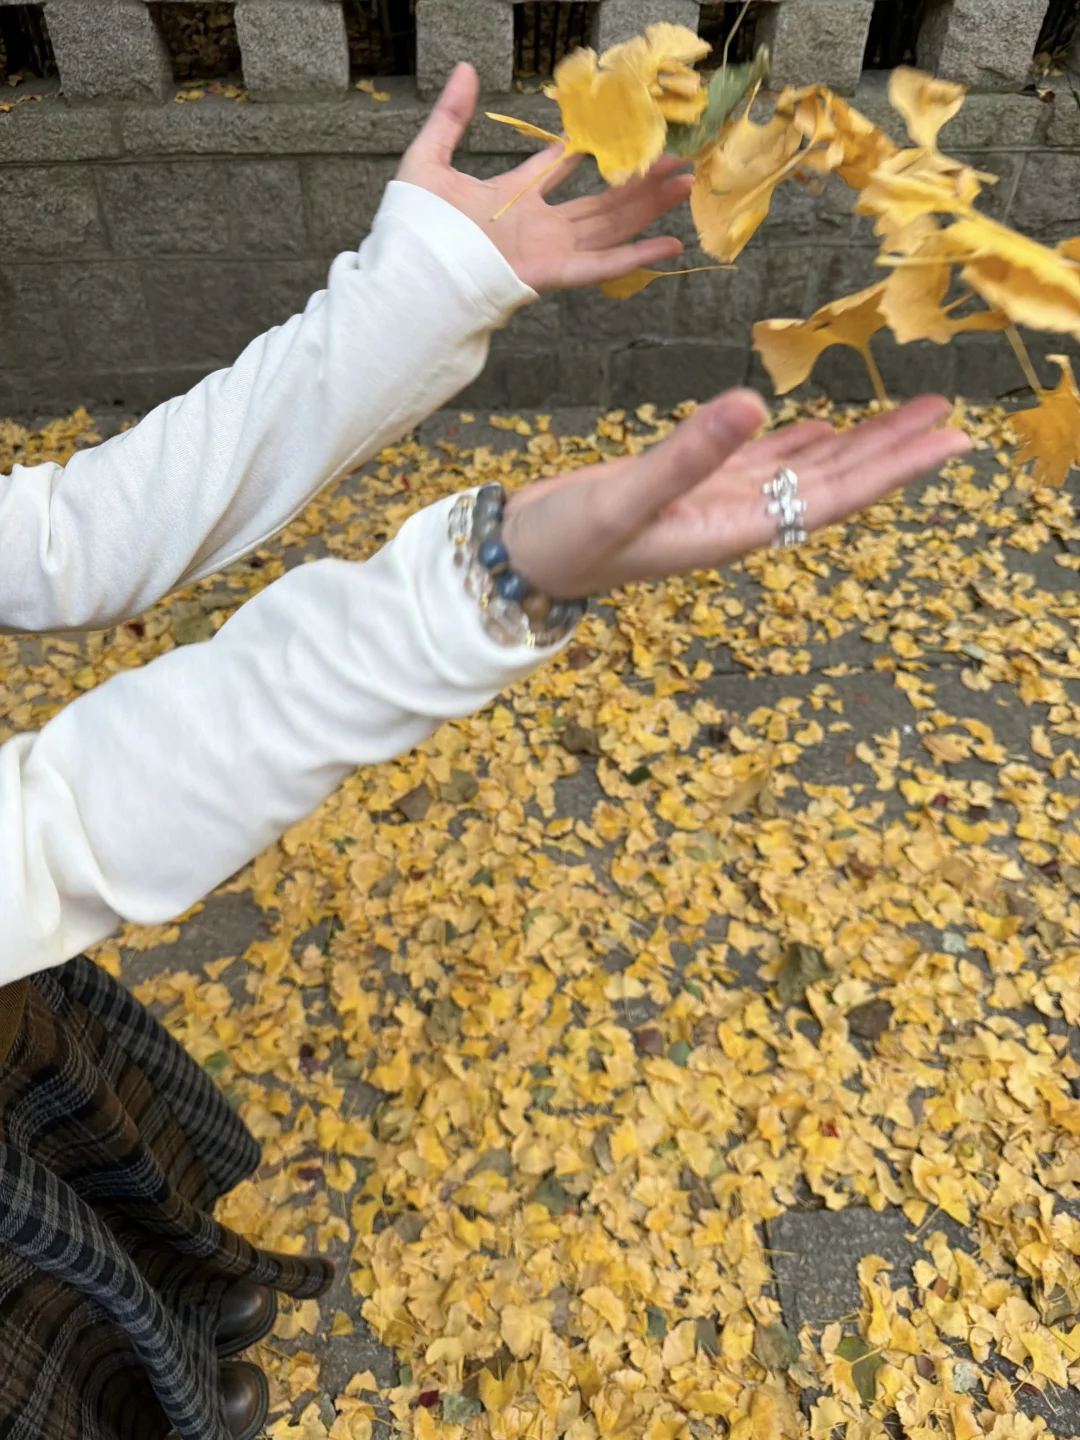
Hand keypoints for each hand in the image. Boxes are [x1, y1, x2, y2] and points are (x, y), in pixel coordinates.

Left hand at [396, 63, 692, 292]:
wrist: (410, 274)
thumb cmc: (414, 227)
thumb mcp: (428, 159)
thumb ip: (449, 117)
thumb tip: (464, 70)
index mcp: (509, 199)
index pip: (553, 169)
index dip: (580, 150)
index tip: (614, 131)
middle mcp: (536, 226)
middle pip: (598, 201)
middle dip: (637, 180)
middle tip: (673, 157)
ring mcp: (547, 251)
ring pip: (610, 226)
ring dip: (648, 207)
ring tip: (683, 183)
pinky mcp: (551, 273)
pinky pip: (601, 266)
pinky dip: (636, 256)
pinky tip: (670, 244)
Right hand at [501, 393, 971, 597]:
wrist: (520, 557)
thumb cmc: (566, 542)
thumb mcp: (624, 498)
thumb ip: (688, 455)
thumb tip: (757, 402)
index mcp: (735, 528)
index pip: (833, 496)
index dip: (893, 469)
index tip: (949, 442)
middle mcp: (739, 518)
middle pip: (834, 482)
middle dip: (891, 451)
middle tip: (951, 417)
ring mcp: (716, 502)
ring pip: (803, 468)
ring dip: (856, 442)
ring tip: (907, 414)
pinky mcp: (691, 486)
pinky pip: (760, 462)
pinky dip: (796, 442)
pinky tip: (820, 426)